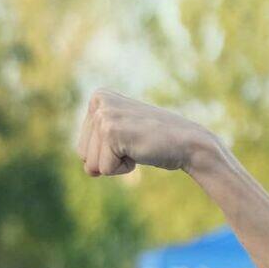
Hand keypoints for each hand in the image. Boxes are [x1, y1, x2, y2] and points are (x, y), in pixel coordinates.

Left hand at [75, 88, 218, 175]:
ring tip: (136, 146)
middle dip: (108, 159)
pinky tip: (140, 151)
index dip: (106, 153)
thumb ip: (98, 145)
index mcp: (98, 97)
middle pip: (83, 155)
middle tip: (134, 143)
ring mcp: (104, 115)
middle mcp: (99, 101)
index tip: (129, 138)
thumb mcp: (121, 134)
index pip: (82, 147)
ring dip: (116, 163)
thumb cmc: (154, 142)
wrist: (187, 143)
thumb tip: (88, 170)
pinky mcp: (110, 132)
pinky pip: (104, 170)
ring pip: (91, 165)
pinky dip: (123, 168)